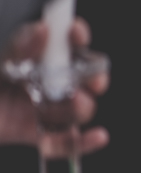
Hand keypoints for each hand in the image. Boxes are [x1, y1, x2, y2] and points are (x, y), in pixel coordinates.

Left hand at [0, 20, 108, 153]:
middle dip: (91, 75)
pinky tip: (94, 137)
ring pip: (72, 106)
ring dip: (80, 106)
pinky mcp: (29, 133)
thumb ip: (14, 48)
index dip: (72, 34)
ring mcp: (32, 106)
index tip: (74, 34)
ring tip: (73, 104)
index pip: (56, 37)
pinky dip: (81, 141)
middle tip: (90, 78)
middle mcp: (31, 77)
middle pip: (75, 74)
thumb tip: (41, 31)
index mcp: (21, 53)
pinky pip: (61, 140)